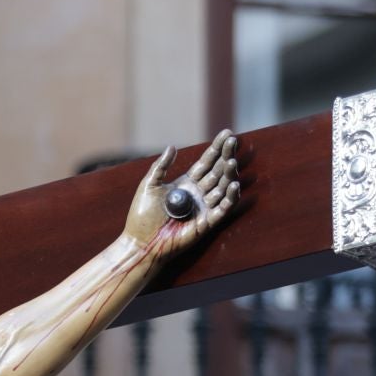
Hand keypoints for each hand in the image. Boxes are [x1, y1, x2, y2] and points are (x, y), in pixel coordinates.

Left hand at [124, 129, 238, 253]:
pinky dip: (230, 197)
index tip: (227, 133)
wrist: (141, 241)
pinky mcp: (207, 222)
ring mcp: (204, 207)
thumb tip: (172, 146)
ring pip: (222, 187)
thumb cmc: (142, 215)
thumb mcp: (149, 185)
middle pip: (217, 171)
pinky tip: (234, 184)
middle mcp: (198, 194)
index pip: (206, 162)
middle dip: (226, 155)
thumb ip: (161, 166)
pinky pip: (223, 208)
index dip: (216, 148)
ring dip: (229, 174)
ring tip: (232, 161)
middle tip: (233, 141)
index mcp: (186, 183)